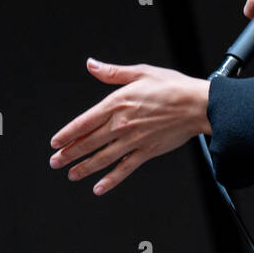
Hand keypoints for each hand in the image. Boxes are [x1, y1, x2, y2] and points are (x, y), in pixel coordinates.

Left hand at [49, 58, 211, 195]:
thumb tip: (92, 65)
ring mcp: (133, 140)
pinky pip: (124, 168)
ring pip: (102, 157)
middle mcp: (122, 124)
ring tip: (71, 174)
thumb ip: (113, 72)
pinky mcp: (147, 151)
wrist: (198, 105)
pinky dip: (110, 179)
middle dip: (69, 154)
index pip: (84, 122)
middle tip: (55, 161)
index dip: (67, 134)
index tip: (55, 142)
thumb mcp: (141, 72)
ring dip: (84, 168)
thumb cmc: (173, 87)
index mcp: (117, 103)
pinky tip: (99, 187)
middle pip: (88, 142)